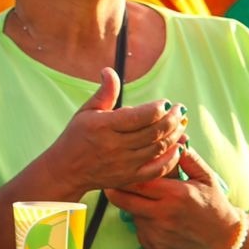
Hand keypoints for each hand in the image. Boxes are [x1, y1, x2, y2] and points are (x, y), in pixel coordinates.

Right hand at [40, 67, 185, 194]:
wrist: (67, 170)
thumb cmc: (76, 136)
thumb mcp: (86, 111)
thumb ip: (104, 92)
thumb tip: (110, 70)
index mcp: (104, 126)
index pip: (141, 115)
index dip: (159, 108)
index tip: (167, 102)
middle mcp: (115, 145)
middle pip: (154, 131)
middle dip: (173, 119)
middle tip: (181, 110)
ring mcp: (124, 164)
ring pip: (159, 148)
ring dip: (175, 134)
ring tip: (181, 123)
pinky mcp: (130, 177)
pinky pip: (158, 169)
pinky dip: (172, 158)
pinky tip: (179, 147)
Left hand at [106, 148, 241, 248]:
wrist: (225, 242)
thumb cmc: (214, 205)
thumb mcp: (206, 178)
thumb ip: (187, 157)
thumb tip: (172, 139)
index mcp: (175, 194)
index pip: (135, 180)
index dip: (124, 174)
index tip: (119, 168)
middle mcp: (163, 215)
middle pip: (122, 199)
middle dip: (116, 189)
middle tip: (117, 183)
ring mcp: (157, 233)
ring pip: (130, 214)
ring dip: (134, 207)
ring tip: (151, 203)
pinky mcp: (153, 247)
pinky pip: (138, 230)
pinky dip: (143, 224)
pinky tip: (159, 221)